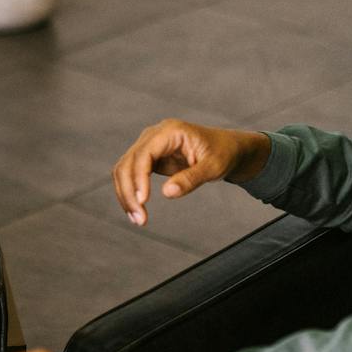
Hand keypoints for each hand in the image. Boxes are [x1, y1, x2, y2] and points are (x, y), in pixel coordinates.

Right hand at [113, 119, 268, 225]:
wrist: (227, 149)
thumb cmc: (223, 154)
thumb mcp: (213, 167)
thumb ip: (191, 179)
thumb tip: (167, 192)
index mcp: (170, 131)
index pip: (144, 154)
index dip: (139, 177)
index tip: (143, 201)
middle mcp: (154, 135)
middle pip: (127, 163)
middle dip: (129, 192)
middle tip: (139, 218)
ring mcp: (148, 146)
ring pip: (124, 170)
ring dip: (126, 195)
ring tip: (138, 219)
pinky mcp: (148, 158)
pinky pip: (131, 175)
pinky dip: (131, 193)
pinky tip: (138, 211)